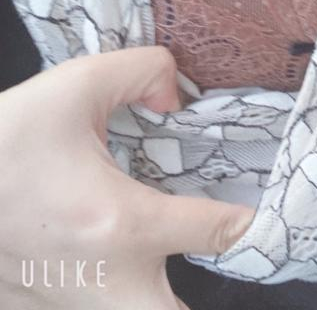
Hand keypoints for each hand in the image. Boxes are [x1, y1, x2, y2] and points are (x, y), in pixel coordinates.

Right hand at [0, 46, 254, 308]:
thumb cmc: (2, 142)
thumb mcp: (71, 85)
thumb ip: (140, 70)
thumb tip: (175, 91)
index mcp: (120, 223)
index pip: (215, 232)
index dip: (246, 219)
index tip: (252, 211)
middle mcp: (103, 282)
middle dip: (196, 295)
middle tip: (206, 251)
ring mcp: (67, 308)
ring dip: (154, 294)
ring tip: (149, 251)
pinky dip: (110, 292)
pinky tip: (97, 254)